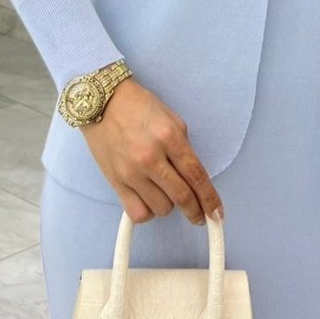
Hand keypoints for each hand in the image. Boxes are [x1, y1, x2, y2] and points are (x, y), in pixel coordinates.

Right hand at [81, 78, 224, 225]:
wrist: (102, 102)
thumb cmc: (138, 107)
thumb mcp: (171, 120)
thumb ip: (183, 148)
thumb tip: (193, 178)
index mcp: (170, 137)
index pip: (196, 175)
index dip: (209, 198)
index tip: (217, 213)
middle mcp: (151, 157)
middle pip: (182, 196)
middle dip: (195, 211)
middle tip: (200, 216)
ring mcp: (132, 172)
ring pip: (162, 208)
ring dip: (169, 205)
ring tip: (165, 192)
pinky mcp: (116, 182)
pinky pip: (138, 212)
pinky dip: (148, 212)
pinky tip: (149, 200)